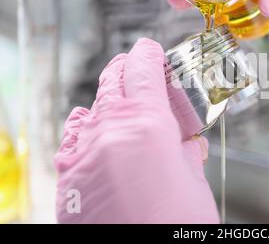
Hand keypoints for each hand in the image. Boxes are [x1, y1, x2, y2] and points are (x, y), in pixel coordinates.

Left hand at [54, 39, 218, 222]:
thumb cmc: (177, 226)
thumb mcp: (193, 182)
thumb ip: (186, 151)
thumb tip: (187, 139)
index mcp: (145, 125)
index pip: (141, 71)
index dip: (147, 54)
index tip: (149, 48)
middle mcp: (107, 130)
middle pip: (111, 82)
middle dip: (125, 69)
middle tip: (135, 65)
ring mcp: (83, 153)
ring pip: (91, 108)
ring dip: (106, 97)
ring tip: (117, 98)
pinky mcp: (68, 177)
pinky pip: (71, 137)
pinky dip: (82, 125)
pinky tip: (89, 126)